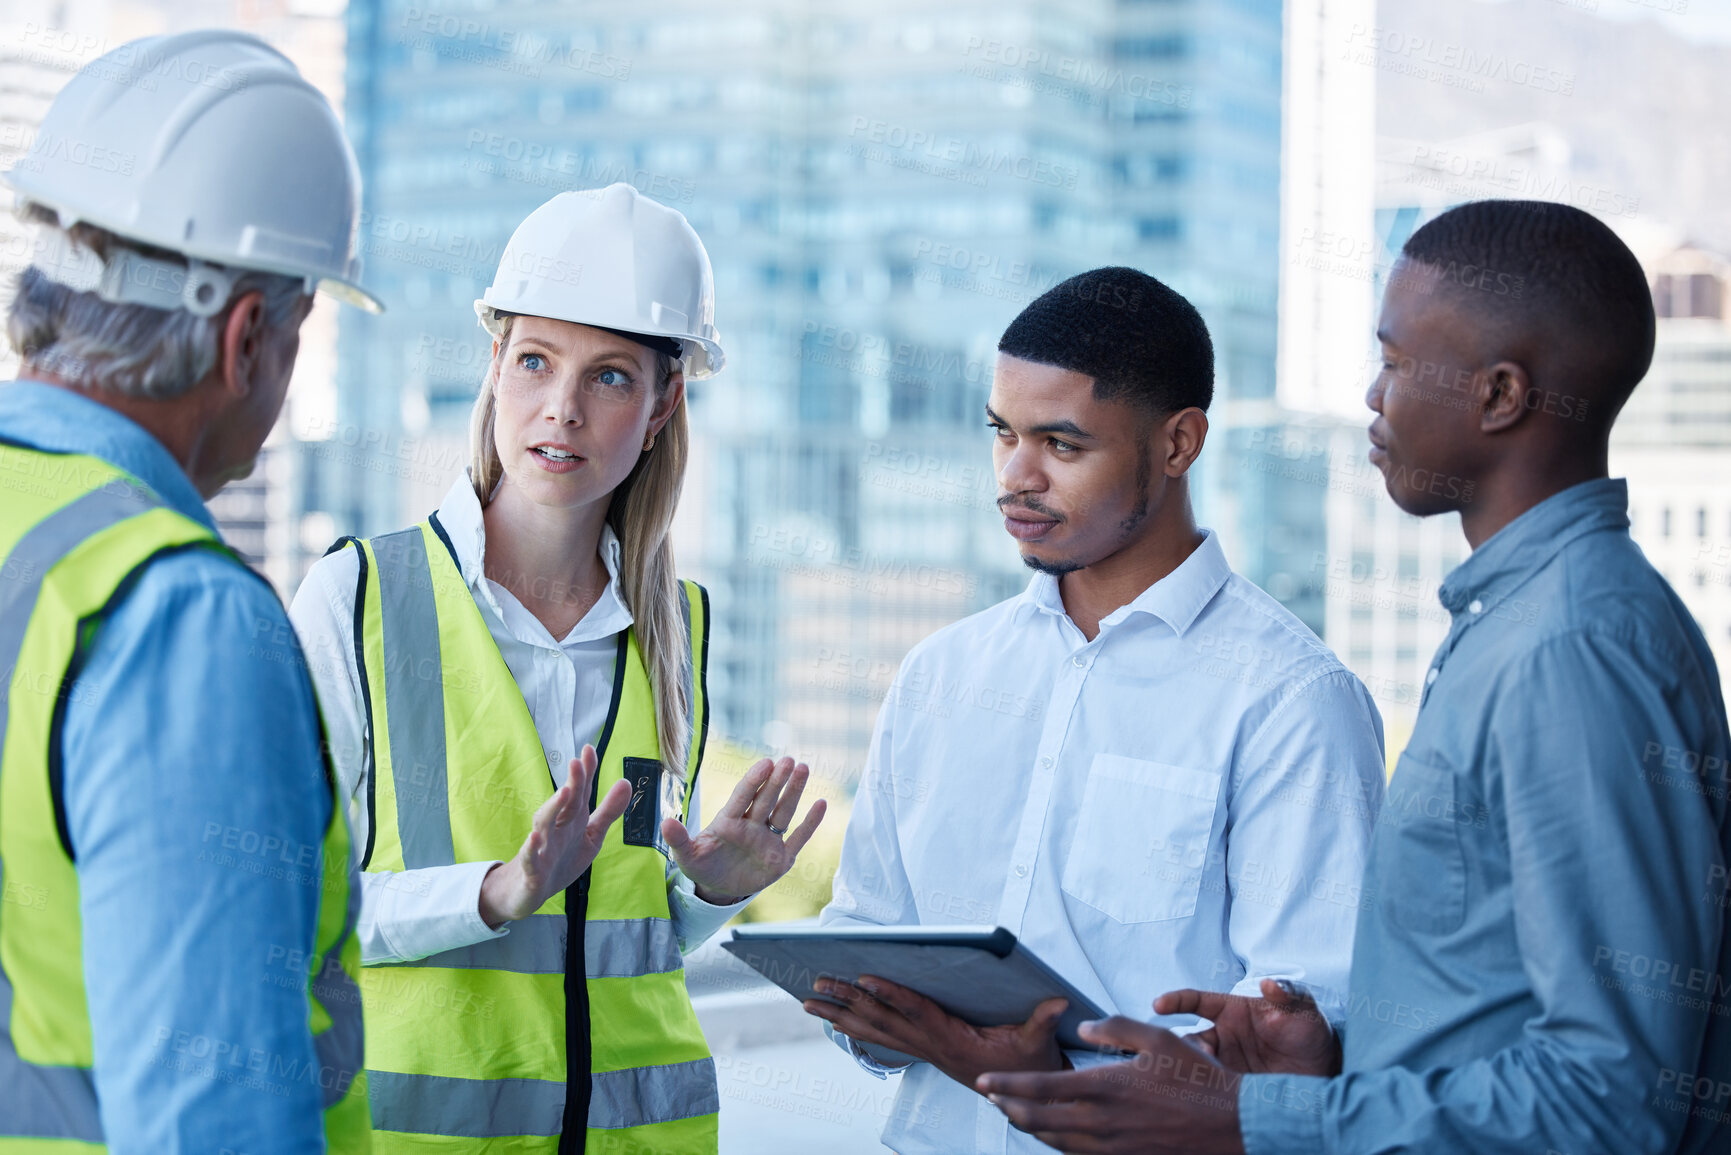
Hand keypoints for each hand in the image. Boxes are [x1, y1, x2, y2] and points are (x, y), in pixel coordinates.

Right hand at [479, 745, 630, 927]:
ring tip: (564, 792)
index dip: (585, 772)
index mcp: (571, 819)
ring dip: (553, 808)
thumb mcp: (590, 835)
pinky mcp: (531, 871)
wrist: (528, 891)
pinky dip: (531, 849)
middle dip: (572, 783)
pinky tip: (533, 838)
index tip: (589, 749)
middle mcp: (555, 828)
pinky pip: (530, 858)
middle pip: (564, 804)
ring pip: (544, 825)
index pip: (579, 792)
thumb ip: (608, 811)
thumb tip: (626, 782)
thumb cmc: (561, 858)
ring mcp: (541, 848)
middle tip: (577, 762)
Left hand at [663, 756, 825, 904]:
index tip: (766, 763)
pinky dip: (810, 823)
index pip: (743, 797)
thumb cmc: (703, 865)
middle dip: (778, 781)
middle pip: (766, 799)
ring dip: (794, 792)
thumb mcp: (687, 856)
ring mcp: (768, 840)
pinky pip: (798, 838)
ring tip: (804, 769)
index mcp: (728, 822)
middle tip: (789, 760)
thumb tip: (664, 822)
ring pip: (783, 812)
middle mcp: (751, 826)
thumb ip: (678, 840)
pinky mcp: (781, 858)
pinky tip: (821, 803)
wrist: (719, 888)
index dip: (754, 780)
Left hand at [802, 974, 1068, 1090]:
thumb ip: (1043, 1020)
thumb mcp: (1038, 1044)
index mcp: (952, 1040)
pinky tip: (835, 1019)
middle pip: (881, 1020)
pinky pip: (880, 1037)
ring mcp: (922, 1049)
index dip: (891, 995)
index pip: (916, 1012)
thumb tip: (1058, 1002)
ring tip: (809, 1000)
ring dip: (840, 1014)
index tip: (864, 978)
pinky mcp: (921, 1050)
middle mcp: (930, 1045)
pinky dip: (854, 1026)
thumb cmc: (1028, 1066)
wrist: (1021, 1096)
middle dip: (847, 1001)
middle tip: (816, 983)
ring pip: (873, 1030)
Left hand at [976, 1017, 1245, 1154]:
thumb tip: (1084, 1028)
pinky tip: (1052, 1135)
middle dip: (1009, 1107)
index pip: (1040, 1087)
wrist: (1234, 1127)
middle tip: (992, 1096)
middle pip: (1037, 1119)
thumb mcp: (1159, 1039)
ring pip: (1054, 1142)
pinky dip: (1058, 1144)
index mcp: (1105, 1087)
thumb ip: (1116, 1028)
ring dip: (1029, 1127)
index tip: (983, 1081)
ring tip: (1014, 1113)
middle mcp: (1101, 1122)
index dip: (1007, 1084)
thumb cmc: (1198, 1079)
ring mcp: (1112, 1148)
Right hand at [1155, 978, 1339, 1075]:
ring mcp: (1225, 1063)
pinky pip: (1210, 1089)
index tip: (1158, 1005)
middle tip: (1202, 1058)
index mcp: (1232, 1011)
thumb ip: (1288, 993)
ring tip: (1213, 1079)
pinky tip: (1214, 1097)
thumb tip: (1269, 984)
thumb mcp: (1305, 1009)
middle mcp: (1223, 1037)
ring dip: (1195, 1071)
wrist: (1325, 1074)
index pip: (1196, 1001)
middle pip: (1188, 1039)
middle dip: (1185, 1047)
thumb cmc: (1311, 1033)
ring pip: (1194, 1065)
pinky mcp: (1232, 1088)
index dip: (1175, 1000)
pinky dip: (1205, 1092)